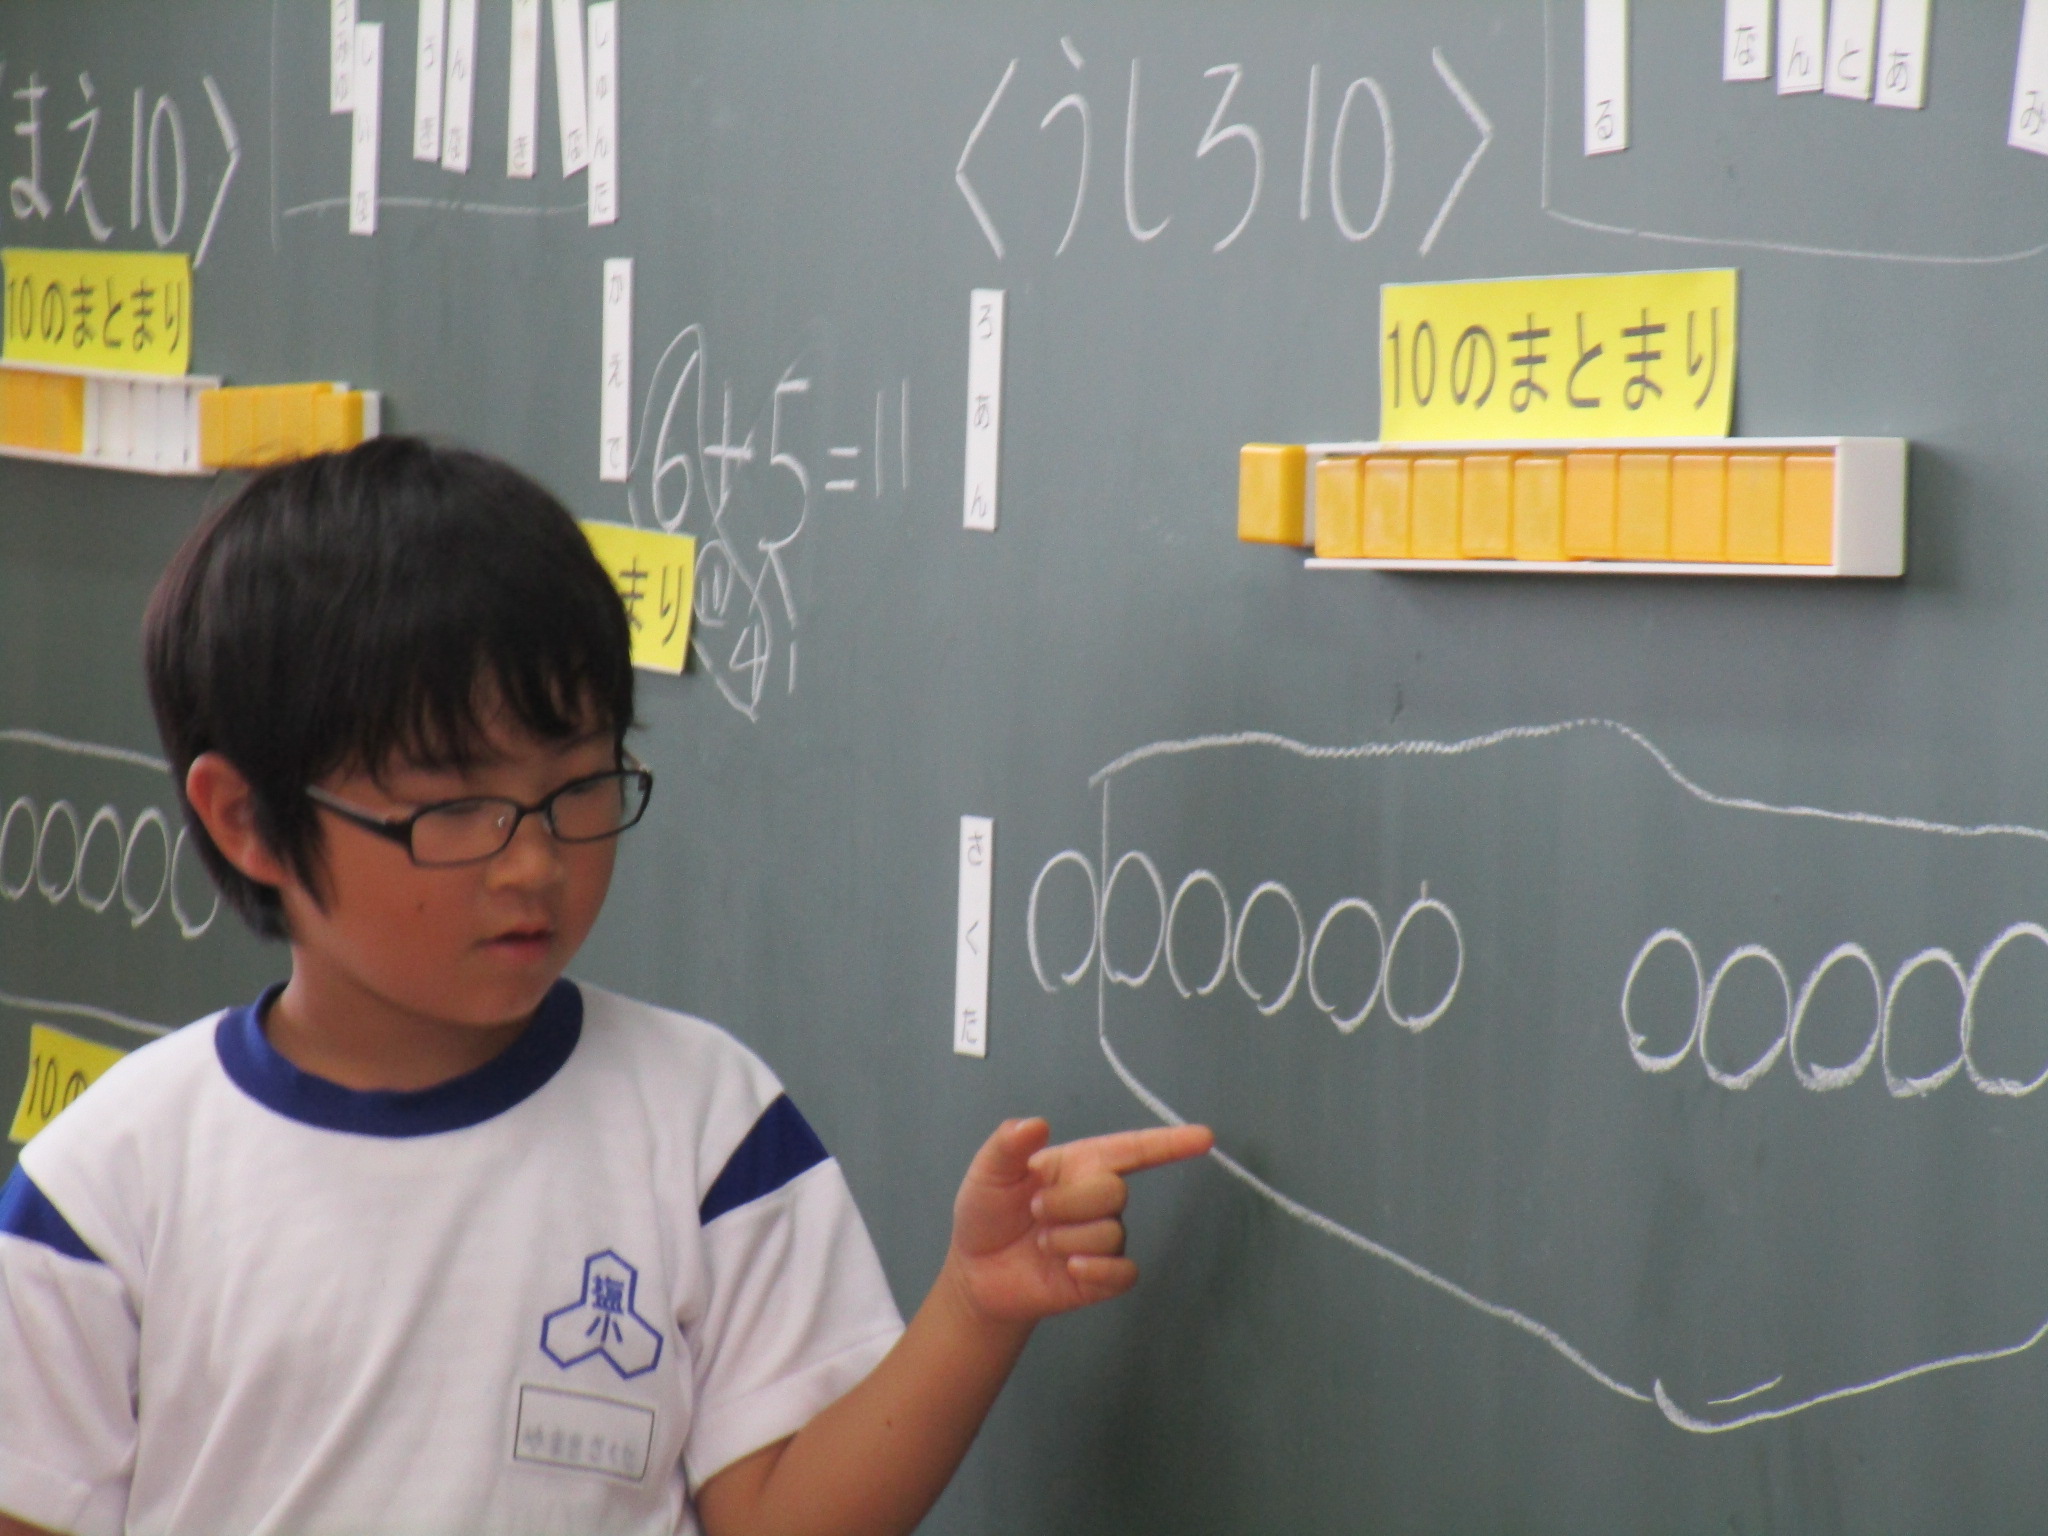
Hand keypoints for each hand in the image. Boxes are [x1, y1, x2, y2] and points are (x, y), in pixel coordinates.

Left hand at [945, 1118, 1213, 1324]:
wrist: (976, 1274)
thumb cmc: (986, 1213)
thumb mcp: (986, 1173)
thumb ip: (1008, 1146)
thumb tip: (1036, 1124)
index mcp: (1080, 1165)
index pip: (1133, 1149)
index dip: (1169, 1143)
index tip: (1205, 1137)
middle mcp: (1099, 1199)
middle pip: (1115, 1191)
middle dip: (1069, 1203)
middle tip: (1034, 1212)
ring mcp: (1104, 1239)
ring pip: (1111, 1233)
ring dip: (1067, 1239)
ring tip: (1039, 1244)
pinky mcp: (1103, 1278)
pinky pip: (1123, 1272)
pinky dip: (1097, 1270)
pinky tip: (1069, 1270)